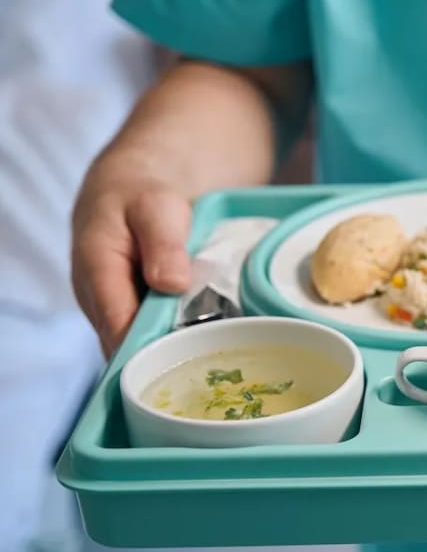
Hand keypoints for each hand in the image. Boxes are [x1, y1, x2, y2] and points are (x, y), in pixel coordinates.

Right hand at [71, 172, 193, 355]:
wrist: (128, 191)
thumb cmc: (142, 197)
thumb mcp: (157, 209)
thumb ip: (163, 245)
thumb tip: (172, 285)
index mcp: (96, 270)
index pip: (117, 324)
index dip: (148, 349)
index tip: (185, 359)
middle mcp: (94, 298)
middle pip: (124, 343)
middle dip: (161, 356)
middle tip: (207, 360)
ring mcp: (106, 308)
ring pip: (133, 342)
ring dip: (166, 349)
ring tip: (208, 351)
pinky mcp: (121, 312)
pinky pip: (142, 334)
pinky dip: (167, 338)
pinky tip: (198, 338)